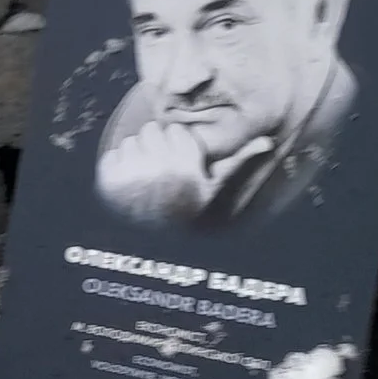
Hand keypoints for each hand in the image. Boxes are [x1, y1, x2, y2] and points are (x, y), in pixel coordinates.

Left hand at [98, 122, 273, 222]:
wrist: (157, 247)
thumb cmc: (190, 211)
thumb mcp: (217, 189)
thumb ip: (241, 161)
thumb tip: (268, 141)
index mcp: (186, 168)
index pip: (175, 131)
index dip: (178, 146)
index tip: (181, 165)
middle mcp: (159, 170)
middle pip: (151, 131)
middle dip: (157, 147)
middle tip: (163, 170)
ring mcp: (131, 176)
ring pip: (131, 142)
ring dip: (138, 157)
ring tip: (147, 181)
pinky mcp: (109, 182)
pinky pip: (112, 156)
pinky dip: (118, 167)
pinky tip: (130, 185)